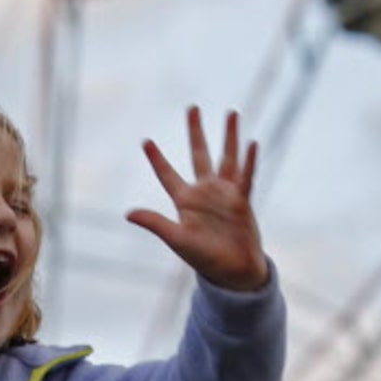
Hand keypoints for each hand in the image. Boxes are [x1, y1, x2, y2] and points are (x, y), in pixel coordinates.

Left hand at [125, 106, 269, 292]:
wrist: (233, 272)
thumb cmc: (204, 259)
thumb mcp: (177, 240)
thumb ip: (155, 223)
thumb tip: (128, 213)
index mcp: (185, 201)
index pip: (167, 175)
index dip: (157, 159)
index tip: (146, 141)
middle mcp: (205, 193)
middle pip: (199, 155)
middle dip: (195, 132)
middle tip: (192, 108)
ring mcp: (225, 194)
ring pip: (227, 158)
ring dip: (229, 137)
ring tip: (232, 113)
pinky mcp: (242, 201)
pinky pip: (246, 177)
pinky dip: (249, 161)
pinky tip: (252, 143)